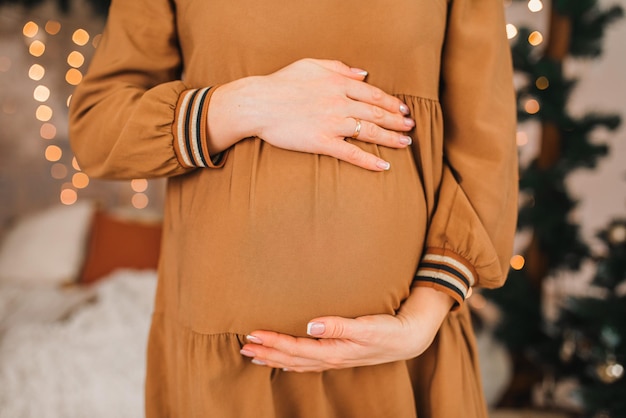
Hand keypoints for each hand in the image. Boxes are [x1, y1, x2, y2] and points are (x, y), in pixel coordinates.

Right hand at [207, 58, 414, 170]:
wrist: (258, 103)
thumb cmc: (281, 83)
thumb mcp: (311, 64)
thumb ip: (339, 67)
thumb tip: (363, 73)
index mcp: (338, 83)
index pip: (373, 94)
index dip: (391, 102)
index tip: (403, 109)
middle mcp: (339, 102)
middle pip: (376, 112)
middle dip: (397, 121)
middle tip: (410, 128)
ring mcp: (332, 123)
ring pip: (369, 131)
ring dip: (391, 138)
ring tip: (405, 143)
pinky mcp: (322, 142)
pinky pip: (351, 153)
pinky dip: (369, 160)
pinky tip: (384, 166)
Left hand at [240, 287, 454, 371]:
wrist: (409, 337)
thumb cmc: (388, 329)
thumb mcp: (367, 326)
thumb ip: (339, 326)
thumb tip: (311, 325)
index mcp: (333, 351)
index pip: (295, 347)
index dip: (273, 341)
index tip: (252, 334)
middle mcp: (330, 358)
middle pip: (290, 357)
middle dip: (266, 352)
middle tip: (243, 345)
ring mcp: (334, 359)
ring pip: (296, 361)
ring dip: (274, 358)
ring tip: (254, 355)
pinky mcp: (339, 355)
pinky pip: (307, 362)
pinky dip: (291, 362)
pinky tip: (284, 362)